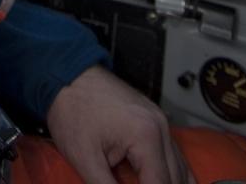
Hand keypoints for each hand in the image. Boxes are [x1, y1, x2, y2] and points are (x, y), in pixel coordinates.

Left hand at [45, 65, 195, 183]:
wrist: (66, 73)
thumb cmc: (72, 109)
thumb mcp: (85, 158)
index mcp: (146, 136)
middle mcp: (160, 127)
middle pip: (175, 179)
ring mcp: (159, 120)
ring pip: (180, 168)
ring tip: (145, 183)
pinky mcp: (154, 119)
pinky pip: (173, 154)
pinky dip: (171, 174)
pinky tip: (165, 183)